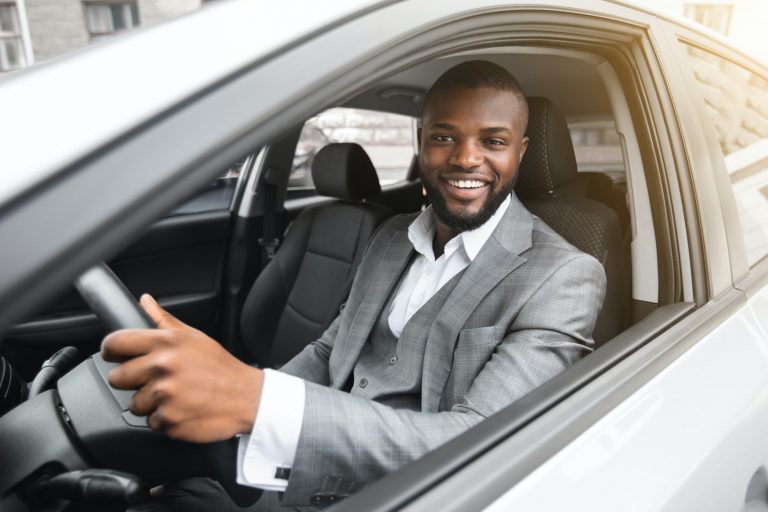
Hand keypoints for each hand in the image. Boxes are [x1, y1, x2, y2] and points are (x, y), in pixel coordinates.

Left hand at [101, 294, 263, 442]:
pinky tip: (182, 409)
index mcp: (166, 342)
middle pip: (117, 377)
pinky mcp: (168, 419)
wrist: (246, 396)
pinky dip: (164, 419)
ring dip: (150, 403)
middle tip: (155, 379)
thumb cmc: (220, 367)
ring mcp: (164, 394)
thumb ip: (164, 320)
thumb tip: (145, 301)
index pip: (116, 342)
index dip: (111, 350)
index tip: (114, 356)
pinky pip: (150, 422)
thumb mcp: (195, 337)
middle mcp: (163, 366)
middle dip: (132, 380)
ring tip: (174, 395)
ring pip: (133, 403)